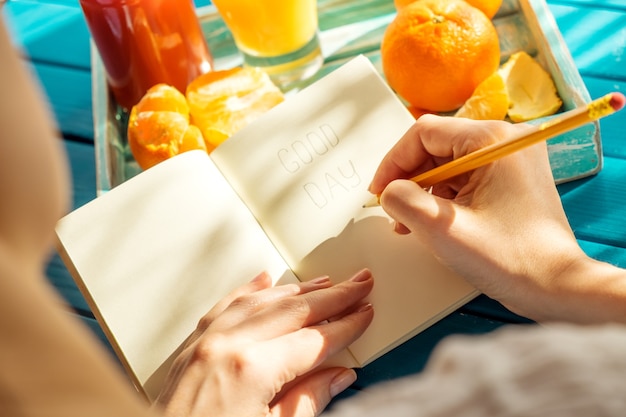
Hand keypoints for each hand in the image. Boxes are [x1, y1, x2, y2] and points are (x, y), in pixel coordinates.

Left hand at [155, 269, 373, 416]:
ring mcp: (206, 342)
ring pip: (261, 301)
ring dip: (298, 290)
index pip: (313, 339)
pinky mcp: (191, 346)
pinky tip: (265, 281)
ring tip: (325, 282)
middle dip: (332, 296)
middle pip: (293, 311)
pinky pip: (224, 305)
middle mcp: (227, 346)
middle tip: (359, 284)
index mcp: (251, 370)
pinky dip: (249, 290)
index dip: (345, 326)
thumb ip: (307, 402)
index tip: (365, 313)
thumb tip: (336, 376)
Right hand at [369, 115, 589, 320]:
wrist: (556, 286)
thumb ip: (403, 201)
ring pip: (447, 164)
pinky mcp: (511, 177)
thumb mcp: (442, 229)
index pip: (424, 133)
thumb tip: (389, 191)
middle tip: (394, 211)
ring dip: (424, 191)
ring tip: (411, 223)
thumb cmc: (511, 259)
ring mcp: (511, 159)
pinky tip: (433, 222)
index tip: (379, 192)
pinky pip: (465, 178)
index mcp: (493, 141)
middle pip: (436, 147)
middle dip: (409, 179)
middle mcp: (506, 140)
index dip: (394, 162)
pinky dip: (443, 197)